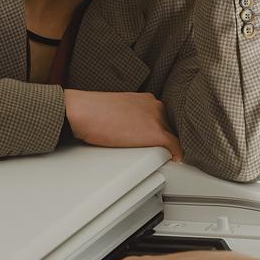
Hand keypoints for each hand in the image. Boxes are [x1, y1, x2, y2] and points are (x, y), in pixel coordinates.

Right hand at [63, 89, 181, 161]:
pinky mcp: (156, 134)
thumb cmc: (93, 111)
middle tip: (151, 149)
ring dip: (164, 147)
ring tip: (153, 155)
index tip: (154, 140)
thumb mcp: (118, 109)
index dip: (157, 131)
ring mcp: (157, 119)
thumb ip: (131, 116)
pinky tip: (173, 160)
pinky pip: (174, 147)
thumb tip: (132, 129)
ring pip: (170, 138)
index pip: (161, 118)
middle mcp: (155, 106)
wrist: (84, 111)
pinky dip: (175, 154)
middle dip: (161, 139)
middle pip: (167, 127)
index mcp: (147, 99)